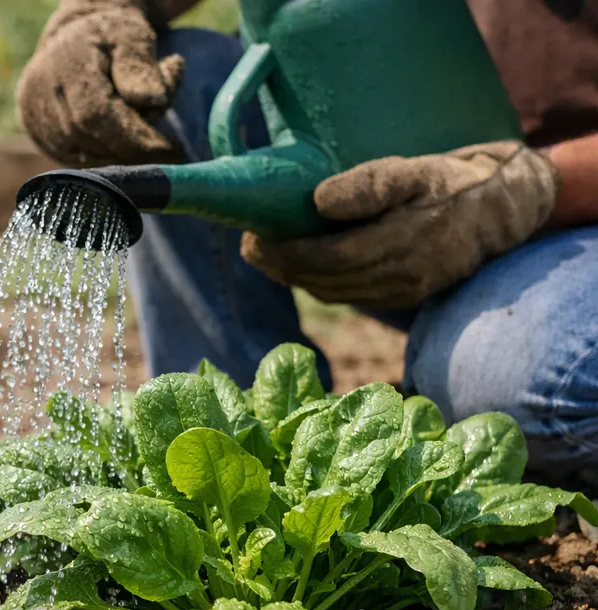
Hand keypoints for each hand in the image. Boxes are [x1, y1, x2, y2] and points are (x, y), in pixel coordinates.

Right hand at [16, 0, 186, 167]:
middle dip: (132, 146)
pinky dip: (102, 155)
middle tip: (163, 144)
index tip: (170, 148)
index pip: (97, 114)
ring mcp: (33, 116)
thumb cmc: (111, 36)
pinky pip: (74, 158)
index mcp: (65, 64)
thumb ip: (141, 65)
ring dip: (119, 152)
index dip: (134, 137)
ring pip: (83, 154)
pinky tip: (118, 140)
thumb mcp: (133, 36)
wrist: (74, 37)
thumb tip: (154, 100)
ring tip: (139, 131)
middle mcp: (40, 93)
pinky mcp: (35, 132)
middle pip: (90, 138)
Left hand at [241, 141, 558, 308]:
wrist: (502, 211)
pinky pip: (350, 296)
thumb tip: (318, 203)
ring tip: (266, 255)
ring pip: (333, 292)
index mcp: (402, 241)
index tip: (251, 238)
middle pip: (323, 280)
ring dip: (295, 276)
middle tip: (250, 245)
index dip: (284, 254)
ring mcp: (403, 291)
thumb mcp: (416, 169)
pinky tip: (301, 265)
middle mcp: (401, 275)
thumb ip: (369, 185)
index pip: (327, 257)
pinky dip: (320, 282)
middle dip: (280, 266)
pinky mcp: (404, 298)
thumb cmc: (453, 182)